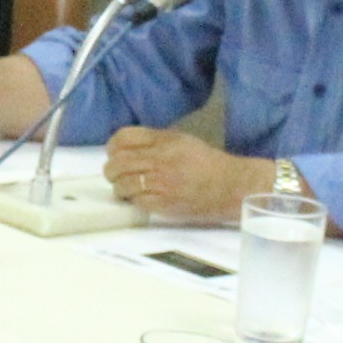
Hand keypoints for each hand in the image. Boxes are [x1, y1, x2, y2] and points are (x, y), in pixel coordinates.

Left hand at [104, 126, 269, 224]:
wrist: (230, 186)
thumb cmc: (208, 163)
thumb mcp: (181, 140)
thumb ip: (153, 141)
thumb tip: (123, 147)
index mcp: (164, 141)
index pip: (123, 138)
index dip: (113, 147)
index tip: (114, 154)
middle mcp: (160, 159)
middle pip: (118, 163)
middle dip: (112, 171)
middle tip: (116, 175)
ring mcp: (162, 183)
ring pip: (123, 185)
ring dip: (121, 188)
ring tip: (129, 190)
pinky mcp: (165, 203)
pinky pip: (137, 202)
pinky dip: (136, 201)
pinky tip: (143, 199)